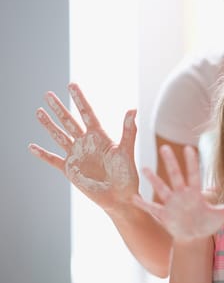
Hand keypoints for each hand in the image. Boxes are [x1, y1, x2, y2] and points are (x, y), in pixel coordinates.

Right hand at [28, 83, 138, 210]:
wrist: (120, 198)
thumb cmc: (127, 175)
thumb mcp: (126, 151)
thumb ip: (128, 131)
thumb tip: (133, 109)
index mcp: (100, 137)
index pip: (87, 113)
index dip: (79, 99)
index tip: (71, 85)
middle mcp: (87, 143)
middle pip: (69, 121)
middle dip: (59, 108)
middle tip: (48, 94)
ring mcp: (77, 155)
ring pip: (59, 136)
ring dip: (49, 125)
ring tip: (39, 112)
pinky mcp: (70, 170)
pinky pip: (53, 160)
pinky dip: (43, 154)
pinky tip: (32, 146)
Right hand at [133, 145, 223, 241]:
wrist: (193, 235)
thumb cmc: (207, 222)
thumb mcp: (222, 215)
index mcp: (195, 192)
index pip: (194, 174)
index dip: (192, 162)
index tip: (190, 148)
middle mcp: (181, 195)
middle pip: (176, 176)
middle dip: (171, 162)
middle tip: (165, 146)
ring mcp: (171, 204)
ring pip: (161, 188)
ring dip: (154, 180)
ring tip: (144, 168)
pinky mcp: (163, 215)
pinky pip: (151, 208)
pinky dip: (142, 204)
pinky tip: (133, 197)